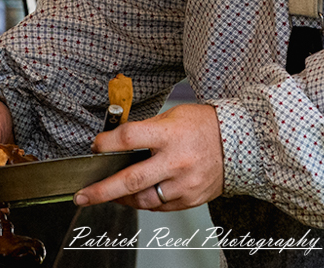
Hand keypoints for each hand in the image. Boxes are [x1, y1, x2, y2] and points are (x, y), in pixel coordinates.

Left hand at [74, 103, 222, 211]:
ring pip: (143, 199)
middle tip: (83, 195)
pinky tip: (137, 196)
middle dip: (102, 190)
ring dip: (122, 199)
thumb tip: (115, 142)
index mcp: (170, 135)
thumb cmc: (204, 126)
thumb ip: (145, 130)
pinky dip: (144, 202)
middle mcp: (177, 161)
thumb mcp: (173, 117)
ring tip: (110, 195)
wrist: (240, 142)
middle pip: (131, 180)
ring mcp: (184, 184)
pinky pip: (159, 206)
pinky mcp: (190, 199)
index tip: (96, 146)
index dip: (106, 143)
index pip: (129, 139)